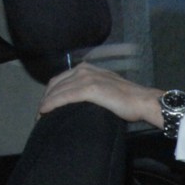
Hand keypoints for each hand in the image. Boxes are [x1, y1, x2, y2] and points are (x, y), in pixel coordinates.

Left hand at [38, 62, 163, 126]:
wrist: (143, 101)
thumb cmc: (129, 99)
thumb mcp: (106, 88)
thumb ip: (92, 89)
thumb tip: (79, 102)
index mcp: (88, 68)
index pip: (61, 79)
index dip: (50, 92)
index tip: (45, 106)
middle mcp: (85, 70)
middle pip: (55, 84)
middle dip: (45, 98)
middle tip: (40, 114)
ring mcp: (87, 78)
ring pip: (57, 90)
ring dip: (45, 103)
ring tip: (40, 116)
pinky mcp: (89, 89)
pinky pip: (63, 96)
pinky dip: (51, 104)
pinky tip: (45, 111)